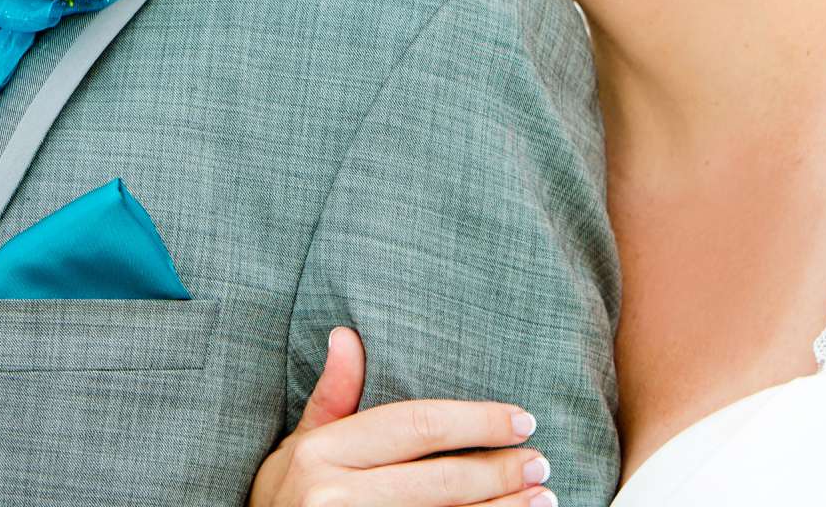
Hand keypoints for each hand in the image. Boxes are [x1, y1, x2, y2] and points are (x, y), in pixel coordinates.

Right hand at [249, 327, 556, 506]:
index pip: (415, 426)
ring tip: (542, 500)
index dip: (476, 421)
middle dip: (499, 471)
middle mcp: (333, 495)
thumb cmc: (282, 503)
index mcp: (320, 452)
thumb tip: (346, 336)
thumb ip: (331, 399)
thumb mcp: (296, 448)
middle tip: (540, 463)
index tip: (521, 420)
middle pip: (440, 480)